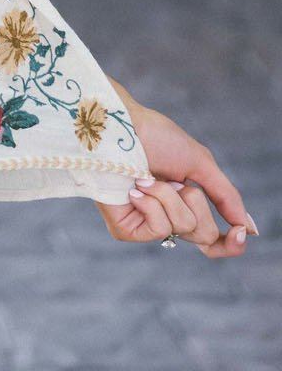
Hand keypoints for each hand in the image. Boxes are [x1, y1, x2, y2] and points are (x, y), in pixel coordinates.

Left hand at [97, 90, 258, 257]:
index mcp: (184, 206)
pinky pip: (158, 229)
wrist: (121, 126)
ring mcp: (144, 226)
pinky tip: (136, 188)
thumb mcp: (200, 164)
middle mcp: (165, 219)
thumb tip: (250, 229)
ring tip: (148, 178)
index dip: (230, 244)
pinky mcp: (125, 230)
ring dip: (170, 196)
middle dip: (196, 202)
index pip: (213, 241)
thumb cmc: (155, 137)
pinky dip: (153, 203)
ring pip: (184, 228)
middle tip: (175, 181)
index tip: (239, 233)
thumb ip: (226, 197)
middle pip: (204, 235)